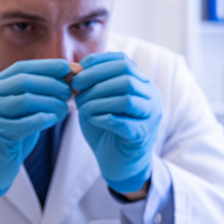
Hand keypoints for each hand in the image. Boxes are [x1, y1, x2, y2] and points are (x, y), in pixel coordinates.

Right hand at [0, 59, 71, 205]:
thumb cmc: (10, 135)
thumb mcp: (21, 110)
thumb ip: (36, 93)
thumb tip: (68, 74)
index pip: (21, 68)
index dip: (45, 66)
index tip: (68, 67)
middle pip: (24, 81)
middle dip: (51, 83)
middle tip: (70, 91)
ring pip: (25, 100)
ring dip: (50, 102)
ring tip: (65, 107)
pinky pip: (23, 123)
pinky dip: (42, 119)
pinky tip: (52, 119)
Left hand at [72, 52, 161, 194]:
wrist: (118, 162)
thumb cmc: (105, 128)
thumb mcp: (95, 101)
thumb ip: (89, 85)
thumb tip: (72, 69)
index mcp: (142, 83)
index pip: (123, 62)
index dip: (98, 63)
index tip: (76, 71)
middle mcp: (151, 97)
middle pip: (126, 77)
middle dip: (96, 79)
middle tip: (75, 88)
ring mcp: (151, 117)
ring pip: (126, 99)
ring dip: (98, 100)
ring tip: (81, 107)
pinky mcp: (143, 136)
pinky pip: (124, 123)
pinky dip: (103, 118)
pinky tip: (91, 119)